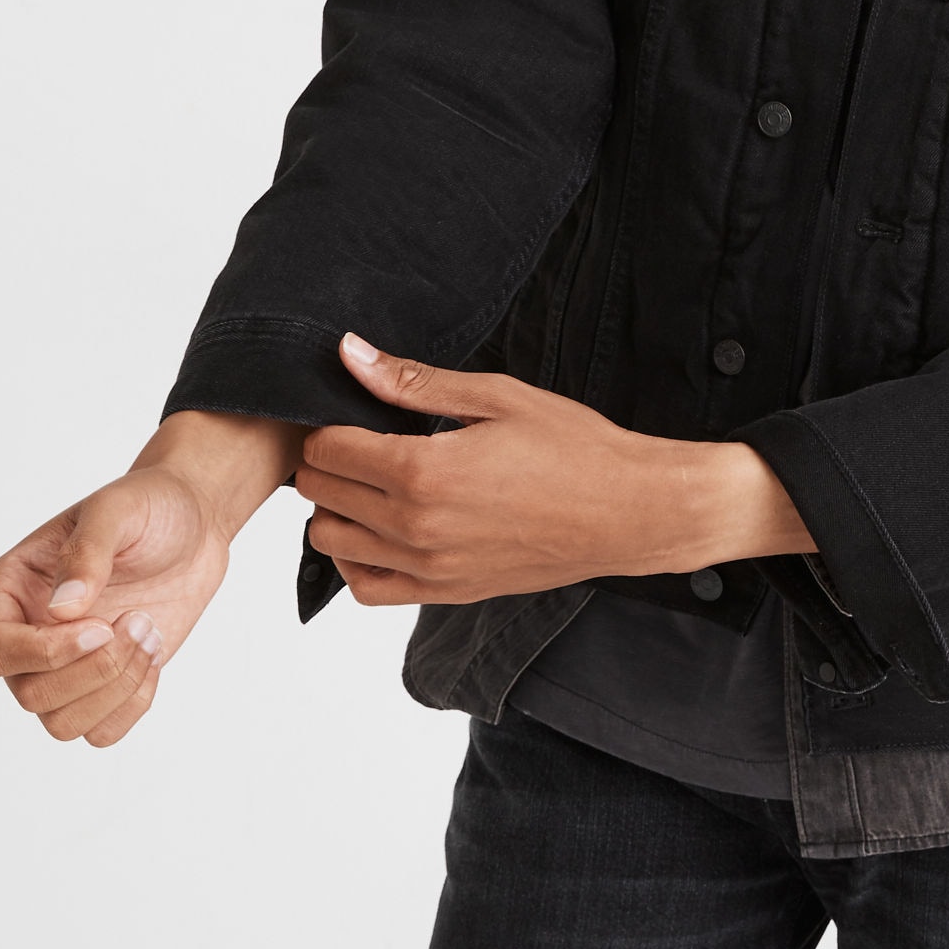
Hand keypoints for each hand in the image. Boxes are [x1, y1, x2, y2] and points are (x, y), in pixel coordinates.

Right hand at [0, 411, 301, 745]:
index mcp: (9, 591)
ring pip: (61, 723)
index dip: (43, 653)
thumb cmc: (146, 506)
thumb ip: (87, 553)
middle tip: (139, 619)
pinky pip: (101, 732)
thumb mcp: (116, 509)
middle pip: (30, 696)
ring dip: (117, 687)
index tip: (100, 627)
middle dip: (95, 669)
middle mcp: (27, 635)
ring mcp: (63, 665)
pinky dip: (132, 704)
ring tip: (149, 632)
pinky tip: (153, 657)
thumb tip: (61, 611)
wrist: (193, 523)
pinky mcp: (103, 685)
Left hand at [296, 334, 812, 605]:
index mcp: (423, 471)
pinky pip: (367, 588)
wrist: (629, 511)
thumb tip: (352, 354)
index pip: (326, 448)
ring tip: (376, 480)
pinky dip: (359, 558)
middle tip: (364, 437)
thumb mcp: (496, 396)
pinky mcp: (445, 593)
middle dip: (329, 459)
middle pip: (320, 493)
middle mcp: (415, 527)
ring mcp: (428, 567)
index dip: (330, 421)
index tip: (355, 409)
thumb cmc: (575, 450)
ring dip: (338, 507)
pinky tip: (386, 527)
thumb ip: (414, 381)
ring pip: (331, 542)